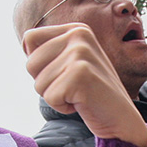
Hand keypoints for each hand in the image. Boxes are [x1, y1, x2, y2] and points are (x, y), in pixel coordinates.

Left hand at [23, 23, 146, 146]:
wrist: (121, 118)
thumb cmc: (92, 93)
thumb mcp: (71, 62)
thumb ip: (50, 50)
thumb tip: (25, 42)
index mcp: (76, 28)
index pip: (29, 38)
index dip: (38, 64)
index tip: (61, 73)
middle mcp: (79, 35)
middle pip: (30, 63)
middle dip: (45, 83)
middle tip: (71, 87)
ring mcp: (80, 53)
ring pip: (39, 83)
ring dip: (55, 96)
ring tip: (78, 94)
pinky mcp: (80, 74)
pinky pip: (50, 97)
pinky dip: (62, 107)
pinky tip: (82, 102)